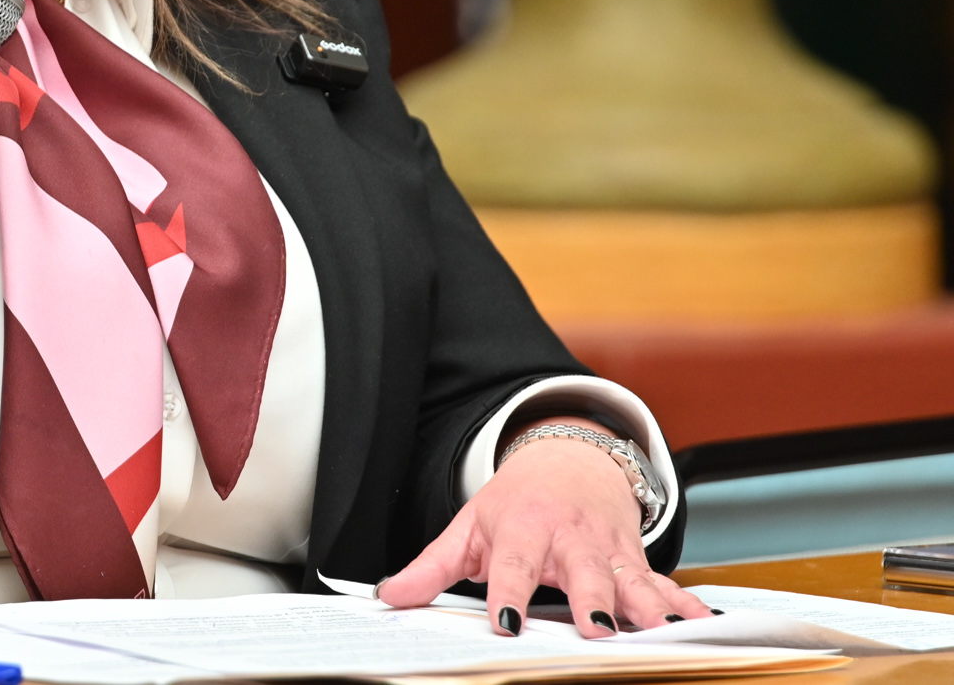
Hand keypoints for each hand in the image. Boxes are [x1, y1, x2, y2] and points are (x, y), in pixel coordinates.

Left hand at [378, 424, 710, 637]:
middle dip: (592, 600)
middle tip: (599, 629)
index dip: (508, 592)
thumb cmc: (514, 503)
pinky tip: (703, 619)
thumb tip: (388, 596)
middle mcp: (570, 538)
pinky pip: (663, 581)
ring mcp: (608, 549)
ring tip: (660, 631)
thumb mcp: (469, 528)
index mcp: (523, 528)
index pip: (512, 564)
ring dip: (646, 605)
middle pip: (582, 571)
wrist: (567, 461)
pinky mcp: (636, 558)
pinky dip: (683, 600)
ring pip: (630, 578)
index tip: (505, 622)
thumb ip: (432, 567)